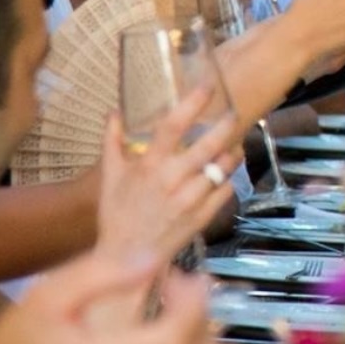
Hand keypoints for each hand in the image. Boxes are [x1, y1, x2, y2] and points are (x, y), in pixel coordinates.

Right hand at [94, 92, 241, 267]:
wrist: (126, 256)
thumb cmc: (117, 215)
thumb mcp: (110, 177)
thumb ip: (112, 142)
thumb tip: (114, 113)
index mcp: (148, 166)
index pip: (172, 126)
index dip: (191, 104)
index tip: (207, 87)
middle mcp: (171, 180)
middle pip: (207, 146)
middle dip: (226, 126)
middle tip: (234, 114)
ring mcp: (189, 200)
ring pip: (221, 169)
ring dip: (231, 154)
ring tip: (233, 145)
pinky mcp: (201, 217)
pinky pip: (224, 192)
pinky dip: (228, 180)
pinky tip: (226, 174)